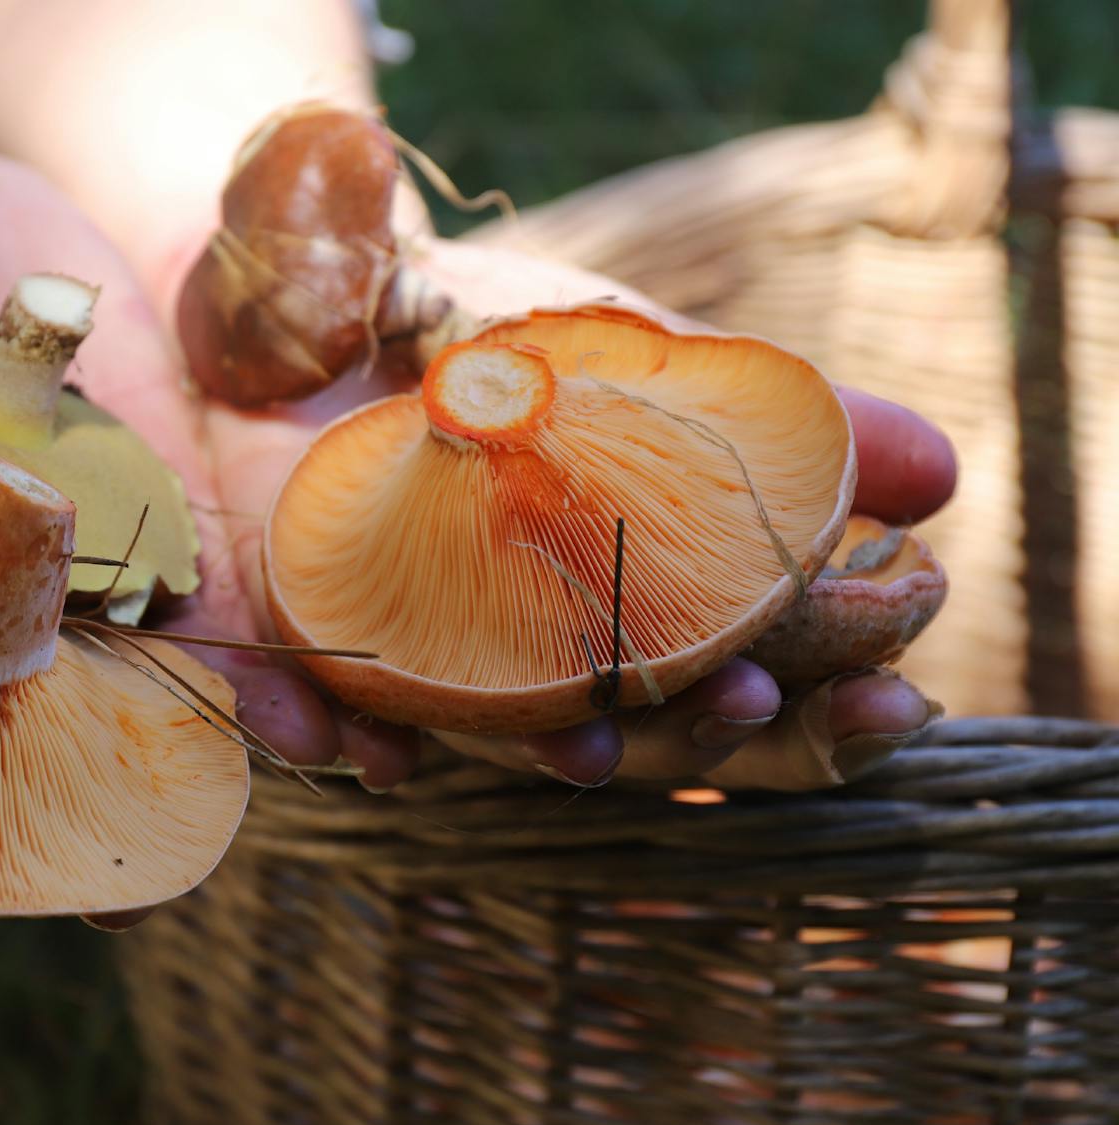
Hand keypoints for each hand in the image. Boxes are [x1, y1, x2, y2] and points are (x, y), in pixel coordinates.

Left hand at [198, 240, 958, 788]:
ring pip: (474, 740)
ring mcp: (397, 648)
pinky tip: (358, 748)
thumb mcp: (628, 369)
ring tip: (585, 749)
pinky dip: (317, 724)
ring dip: (532, 753)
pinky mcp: (278, 628)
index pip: (730, 692)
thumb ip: (755, 423)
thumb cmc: (479, 340)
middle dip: (694, 743)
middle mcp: (516, 649)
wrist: (303, 276)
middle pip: (623, 741)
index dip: (817, 717)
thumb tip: (941, 472)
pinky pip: (295, 700)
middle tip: (750, 708)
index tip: (894, 700)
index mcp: (613, 600)